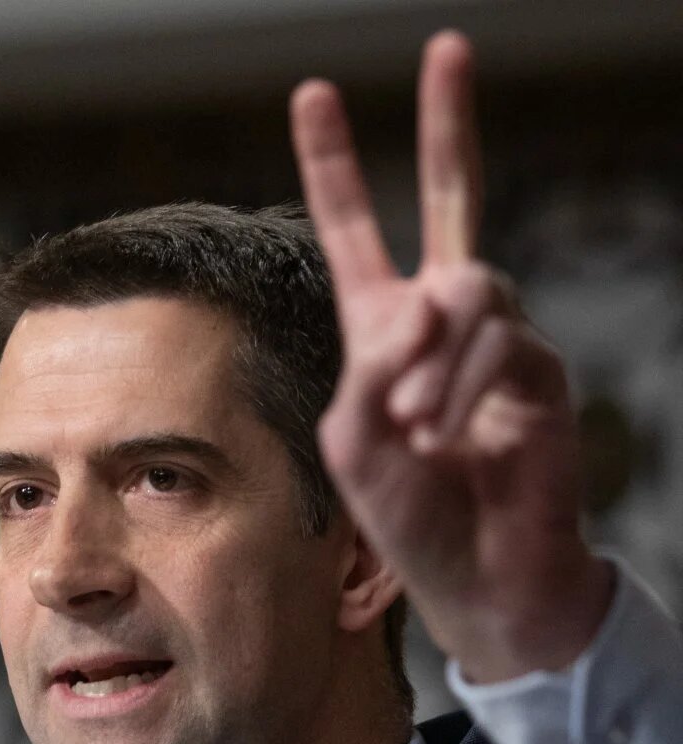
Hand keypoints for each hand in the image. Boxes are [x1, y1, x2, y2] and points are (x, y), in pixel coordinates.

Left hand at [289, 31, 612, 683]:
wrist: (477, 578)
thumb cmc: (408, 511)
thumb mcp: (352, 439)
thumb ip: (372, 365)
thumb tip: (429, 301)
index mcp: (381, 327)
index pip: (355, 230)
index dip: (336, 163)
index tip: (312, 93)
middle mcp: (443, 318)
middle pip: (456, 199)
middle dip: (449, 122)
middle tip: (446, 46)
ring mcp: (498, 339)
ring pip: (468, 289)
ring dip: (428, 359)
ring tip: (408, 426)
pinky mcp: (541, 372)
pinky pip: (501, 346)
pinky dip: (459, 389)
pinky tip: (442, 435)